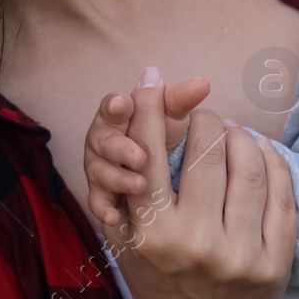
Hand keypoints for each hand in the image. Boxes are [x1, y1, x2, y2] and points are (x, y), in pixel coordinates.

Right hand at [85, 74, 209, 226]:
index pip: (113, 107)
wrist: (160, 187)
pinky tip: (112, 216)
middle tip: (141, 156)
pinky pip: (96, 203)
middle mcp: (106, 141)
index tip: (124, 104)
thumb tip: (202, 83)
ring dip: (118, 178)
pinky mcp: (103, 198)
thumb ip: (181, 103)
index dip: (117, 106)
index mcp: (120, 116)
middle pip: (103, 141)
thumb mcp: (173, 120)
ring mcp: (102, 170)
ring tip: (139, 185)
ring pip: (100, 172)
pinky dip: (102, 208)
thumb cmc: (167, 140)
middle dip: (121, 147)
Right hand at [87, 69, 295, 298]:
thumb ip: (125, 172)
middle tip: (203, 113)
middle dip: (204, 121)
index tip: (153, 82)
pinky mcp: (275, 264)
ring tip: (231, 129)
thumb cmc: (156, 274)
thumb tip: (137, 92)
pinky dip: (272, 160)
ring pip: (251, 167)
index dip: (150, 111)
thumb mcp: (125, 233)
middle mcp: (196, 245)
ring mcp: (240, 256)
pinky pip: (282, 193)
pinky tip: (260, 149)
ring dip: (241, 136)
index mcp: (151, 235)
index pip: (150, 155)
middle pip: (209, 153)